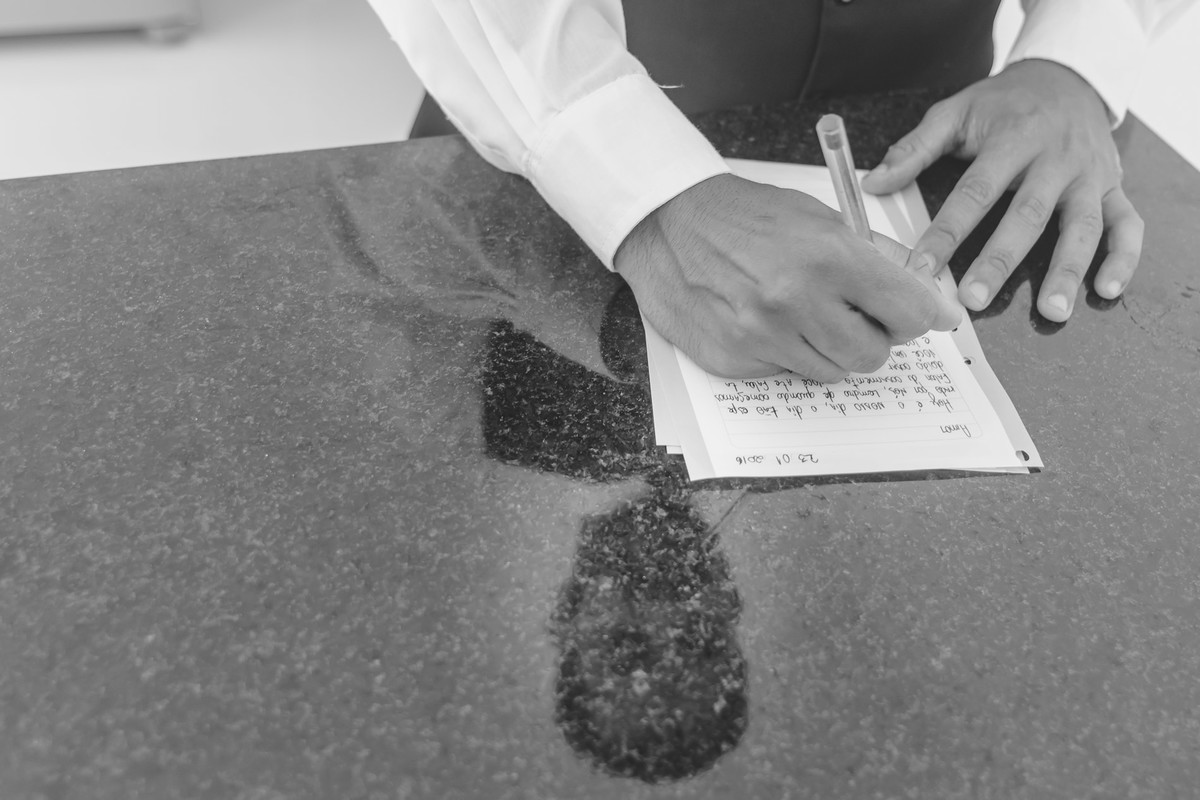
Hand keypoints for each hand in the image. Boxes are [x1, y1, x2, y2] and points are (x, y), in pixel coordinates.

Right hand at [613, 174, 959, 380]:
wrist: (667, 221)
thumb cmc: (746, 215)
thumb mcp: (819, 217)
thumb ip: (874, 256)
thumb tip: (927, 295)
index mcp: (828, 257)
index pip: (908, 312)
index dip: (919, 316)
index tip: (919, 316)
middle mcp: (796, 301)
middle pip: (873, 355)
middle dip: (873, 338)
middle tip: (855, 315)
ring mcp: (761, 336)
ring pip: (831, 371)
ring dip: (830, 349)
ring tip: (805, 315)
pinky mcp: (733, 359)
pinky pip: (785, 374)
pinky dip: (786, 354)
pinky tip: (766, 322)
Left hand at [861, 59, 1142, 322]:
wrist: (1065, 76)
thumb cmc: (1003, 104)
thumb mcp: (956, 112)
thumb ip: (914, 149)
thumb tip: (872, 183)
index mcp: (1013, 139)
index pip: (974, 192)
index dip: (946, 233)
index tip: (921, 270)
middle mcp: (1056, 159)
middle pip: (1027, 215)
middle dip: (1001, 260)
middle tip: (975, 300)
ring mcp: (1090, 176)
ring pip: (1082, 227)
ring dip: (1068, 270)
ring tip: (1050, 312)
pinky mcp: (1115, 187)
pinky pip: (1129, 224)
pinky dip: (1125, 257)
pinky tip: (1107, 289)